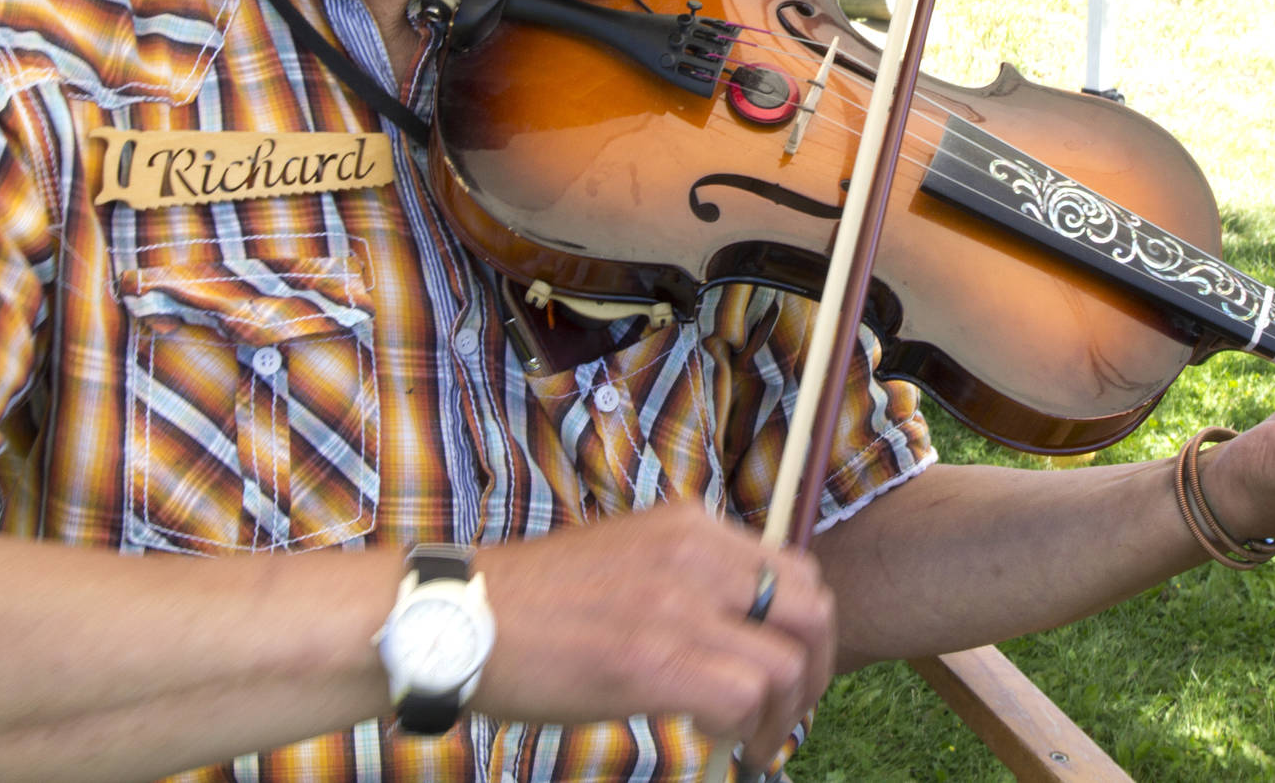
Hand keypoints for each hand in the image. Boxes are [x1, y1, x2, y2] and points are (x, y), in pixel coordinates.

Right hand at [465, 503, 833, 770]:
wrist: (458, 617)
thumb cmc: (533, 603)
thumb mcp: (628, 559)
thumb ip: (688, 580)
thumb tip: (738, 636)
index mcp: (691, 525)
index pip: (795, 571)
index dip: (804, 633)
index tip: (785, 674)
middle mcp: (695, 553)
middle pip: (813, 610)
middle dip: (816, 672)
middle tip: (788, 716)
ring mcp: (676, 604)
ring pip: (789, 661)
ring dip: (785, 715)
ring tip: (754, 743)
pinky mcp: (651, 659)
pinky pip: (744, 696)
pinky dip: (748, 731)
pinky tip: (723, 747)